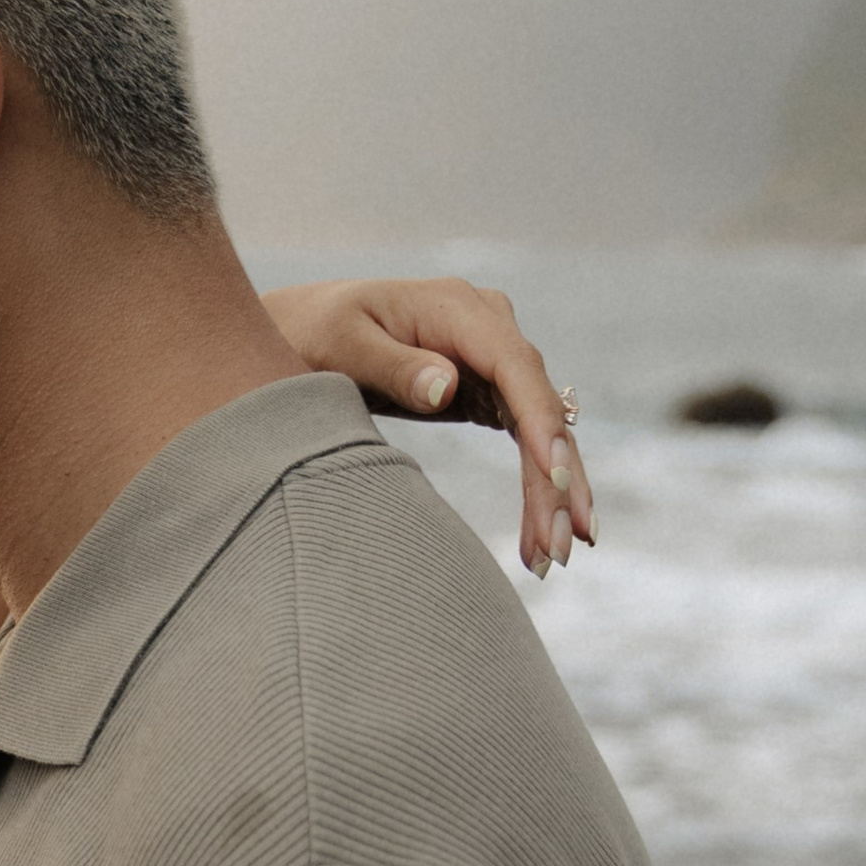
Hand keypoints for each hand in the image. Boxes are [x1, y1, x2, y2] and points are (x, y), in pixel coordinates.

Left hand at [262, 276, 590, 579]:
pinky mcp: (488, 389)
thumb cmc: (315, 332)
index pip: (514, 366)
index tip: (555, 476)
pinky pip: (524, 441)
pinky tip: (543, 534)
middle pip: (538, 405)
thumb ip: (393, 366)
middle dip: (556, 478)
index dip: (540, 420)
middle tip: (561, 545)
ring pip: (541, 430)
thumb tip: (446, 388)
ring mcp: (492, 359)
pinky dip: (536, 487)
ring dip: (555, 494)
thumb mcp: (342, 346)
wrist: (304, 327)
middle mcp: (489, 328)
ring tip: (555, 556)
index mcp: (457, 309)